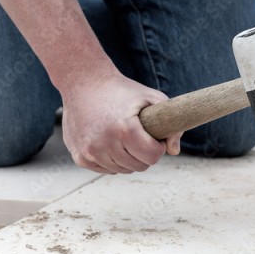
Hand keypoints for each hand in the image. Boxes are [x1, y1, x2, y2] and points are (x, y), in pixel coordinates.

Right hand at [61, 72, 181, 173]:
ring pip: (123, 170)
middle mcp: (105, 143)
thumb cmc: (122, 90)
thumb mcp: (152, 98)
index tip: (153, 137)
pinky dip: (111, 160)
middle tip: (139, 136)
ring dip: (128, 158)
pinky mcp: (80, 157)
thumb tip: (174, 151)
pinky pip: (106, 169)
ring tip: (124, 137)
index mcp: (125, 129)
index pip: (152, 157)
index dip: (158, 147)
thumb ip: (171, 124)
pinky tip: (109, 142)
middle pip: (139, 166)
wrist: (84, 83)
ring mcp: (90, 152)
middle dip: (144, 153)